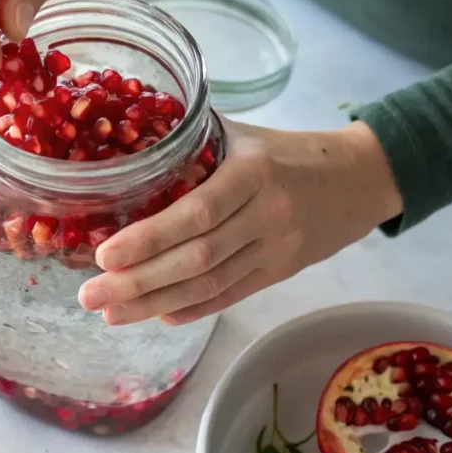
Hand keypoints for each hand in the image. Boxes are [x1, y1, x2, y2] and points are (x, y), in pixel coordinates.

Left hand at [77, 119, 402, 325]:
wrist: (361, 178)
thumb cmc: (290, 151)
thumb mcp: (243, 135)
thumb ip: (192, 142)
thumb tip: (126, 149)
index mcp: (253, 173)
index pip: (196, 213)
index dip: (149, 238)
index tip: (104, 254)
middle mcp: (266, 215)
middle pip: (197, 258)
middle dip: (138, 282)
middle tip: (90, 295)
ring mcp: (276, 250)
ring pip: (210, 284)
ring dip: (155, 304)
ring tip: (110, 313)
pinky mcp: (280, 273)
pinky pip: (231, 296)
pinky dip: (193, 309)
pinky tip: (159, 317)